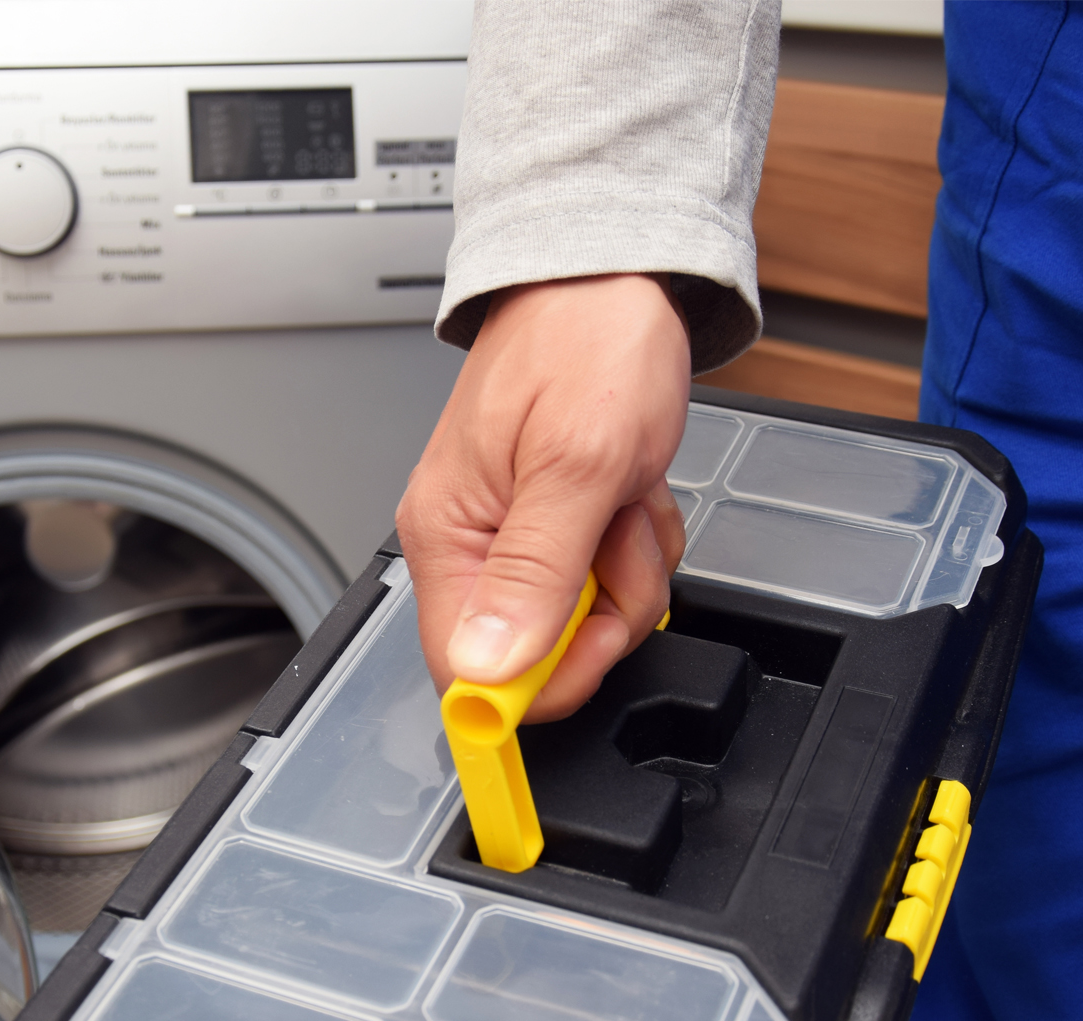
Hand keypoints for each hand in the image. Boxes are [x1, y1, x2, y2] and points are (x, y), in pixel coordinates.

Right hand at [398, 273, 689, 721]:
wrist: (611, 277)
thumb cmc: (589, 342)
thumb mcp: (579, 464)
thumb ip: (536, 574)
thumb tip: (486, 667)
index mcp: (447, 536)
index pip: (466, 671)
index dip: (539, 681)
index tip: (594, 645)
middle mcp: (468, 543)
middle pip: (536, 654)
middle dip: (604, 610)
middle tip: (619, 539)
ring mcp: (512, 535)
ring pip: (583, 619)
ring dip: (628, 570)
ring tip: (624, 497)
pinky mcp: (551, 525)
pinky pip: (604, 580)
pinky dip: (634, 544)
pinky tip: (630, 493)